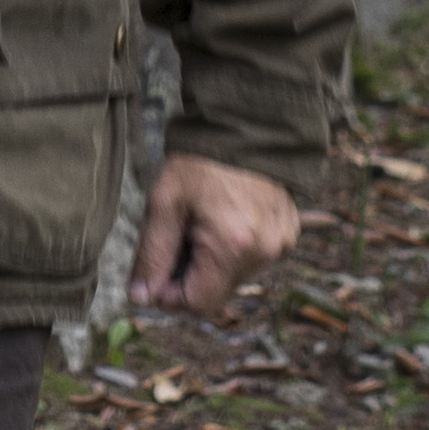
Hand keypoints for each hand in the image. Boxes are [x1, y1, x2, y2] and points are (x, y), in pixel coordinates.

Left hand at [129, 154, 298, 315]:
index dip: (169, 294)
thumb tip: (140, 297)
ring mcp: (281, 244)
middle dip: (188, 276)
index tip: (155, 270)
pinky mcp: (288, 235)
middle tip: (176, 238)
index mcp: (233, 246)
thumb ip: (152, 255)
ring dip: (210, 263)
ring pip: (233, 277)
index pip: (198, 303)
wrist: (246, 127)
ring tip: (200, 224)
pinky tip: (222, 220)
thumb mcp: (164, 204)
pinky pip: (253, 259)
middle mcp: (265, 252)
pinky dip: (232, 250)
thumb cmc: (201, 161)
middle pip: (216, 292)